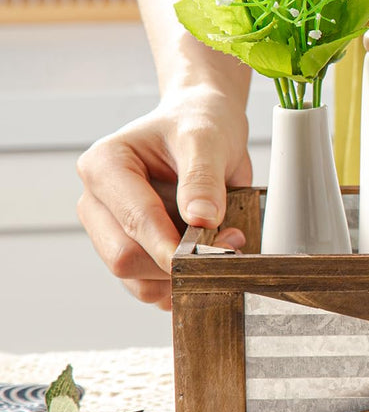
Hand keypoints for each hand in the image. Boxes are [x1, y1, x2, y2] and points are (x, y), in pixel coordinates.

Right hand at [76, 85, 252, 309]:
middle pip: (124, 258)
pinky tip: (206, 258)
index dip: (167, 246)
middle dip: (176, 262)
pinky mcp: (133, 250)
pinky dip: (181, 283)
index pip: (131, 221)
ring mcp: (112, 231)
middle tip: (226, 245)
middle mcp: (98, 202)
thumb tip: (202, 220)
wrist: (206, 125)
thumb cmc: (199, 125)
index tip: (202, 258)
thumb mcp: (206, 139)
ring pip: (136, 280)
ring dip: (182, 276)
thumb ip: (202, 179)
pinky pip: (150, 287)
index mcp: (104, 166)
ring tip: (221, 245)